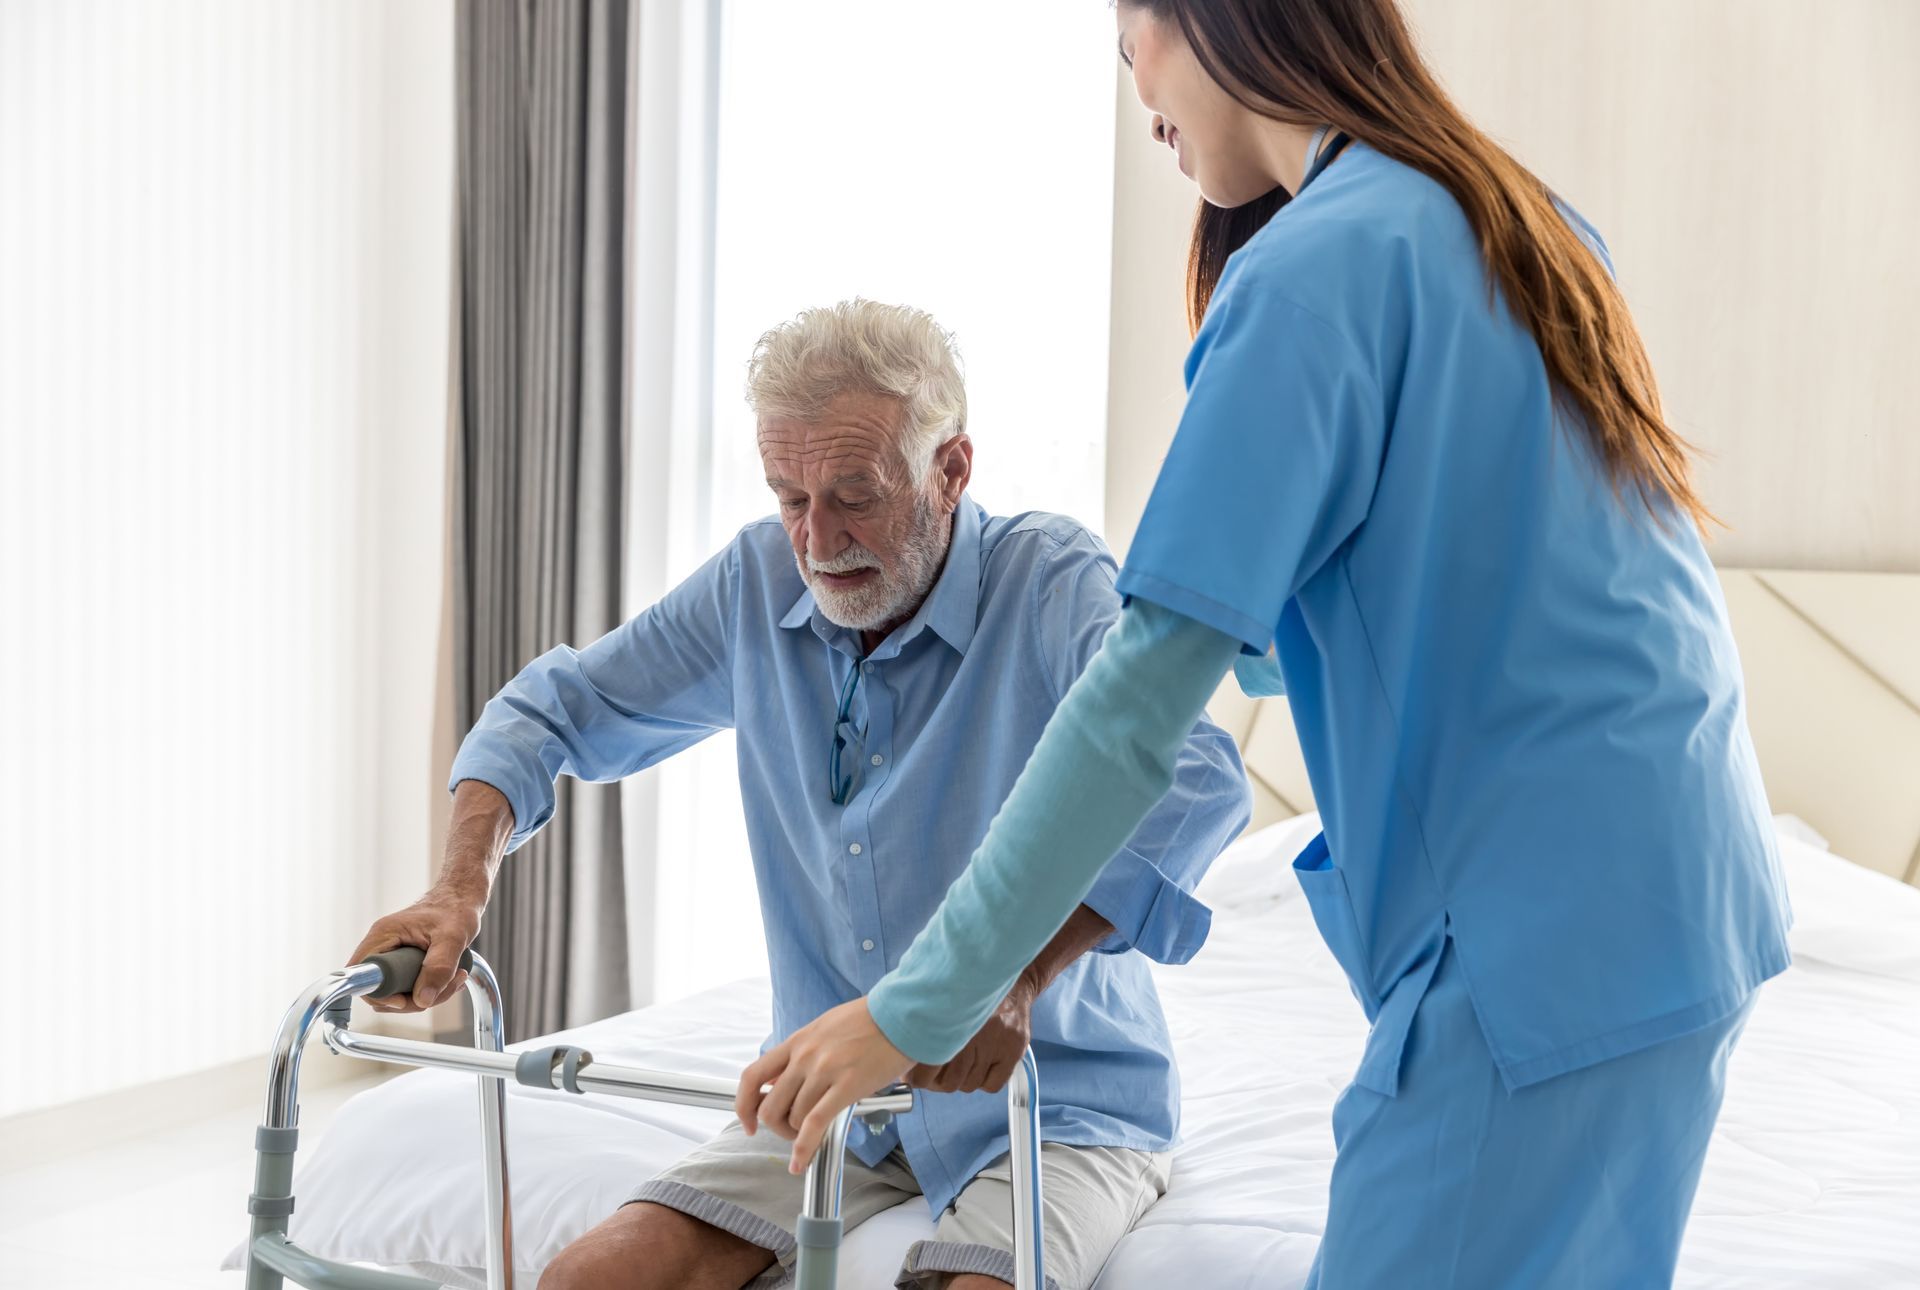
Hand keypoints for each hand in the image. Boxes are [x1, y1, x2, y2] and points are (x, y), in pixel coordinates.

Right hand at [346, 883, 483, 1011]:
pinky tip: (451, 978)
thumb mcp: (453, 937)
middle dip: (412, 999)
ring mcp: (392, 952)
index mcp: (384, 934)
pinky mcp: (403, 959)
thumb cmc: (456, 909)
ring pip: (396, 991)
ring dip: (425, 995)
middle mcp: (383, 944)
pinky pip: (407, 985)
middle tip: (442, 988)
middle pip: (380, 990)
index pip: (361, 975)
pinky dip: (429, 988)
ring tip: (455, 978)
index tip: (406, 999)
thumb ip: (439, 968)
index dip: (379, 995)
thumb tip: (423, 1000)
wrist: (462, 897)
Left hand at [735, 998, 913, 1174]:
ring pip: (793, 1118)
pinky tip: (803, 1162)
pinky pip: (815, 1124)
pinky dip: (804, 1148)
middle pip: (770, 1106)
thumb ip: (803, 1052)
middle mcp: (805, 1056)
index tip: (749, 1121)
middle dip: (777, 1127)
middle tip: (792, 1131)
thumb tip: (786, 1078)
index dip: (744, 1104)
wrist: (900, 1014)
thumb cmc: (870, 1020)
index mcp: (797, 1042)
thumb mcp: (825, 1028)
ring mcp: (824, 1071)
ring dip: (799, 1136)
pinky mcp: (846, 1086)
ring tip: (813, 1136)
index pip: (753, 1076)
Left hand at [906, 972, 1035, 1094]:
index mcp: (948, 1021)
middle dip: (939, 1082)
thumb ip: (921, 1026)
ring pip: (969, 1085)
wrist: (1010, 982)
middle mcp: (973, 1034)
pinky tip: (982, 1066)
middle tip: (937, 1073)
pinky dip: (984, 1081)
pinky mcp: (1013, 1051)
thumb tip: (897, 1055)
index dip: (918, 1079)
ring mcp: (995, 1044)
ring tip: (962, 1064)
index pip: (925, 1071)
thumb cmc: (969, 994)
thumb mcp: (940, 1001)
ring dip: (963, 1080)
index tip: (914, 1076)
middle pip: (948, 1083)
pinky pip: (991, 1086)